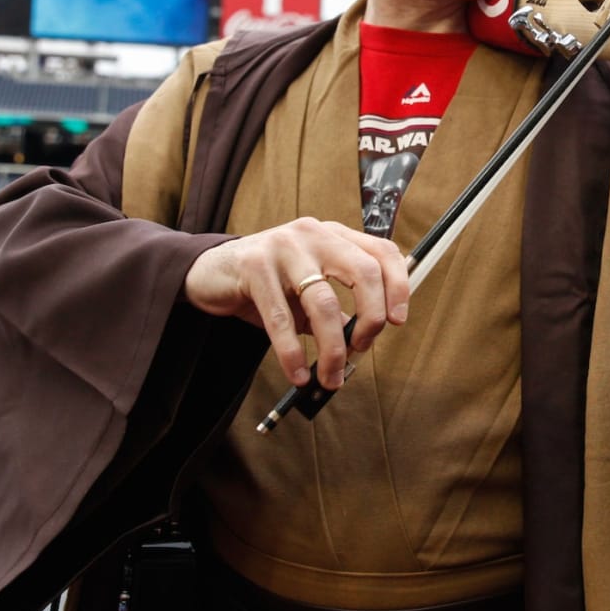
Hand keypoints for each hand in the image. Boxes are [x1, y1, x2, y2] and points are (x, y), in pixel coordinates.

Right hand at [182, 218, 409, 388]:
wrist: (211, 273)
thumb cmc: (267, 284)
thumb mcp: (309, 290)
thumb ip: (339, 308)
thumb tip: (364, 340)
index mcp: (334, 236)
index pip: (383, 252)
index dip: (398, 286)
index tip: (398, 321)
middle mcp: (314, 234)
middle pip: (364, 272)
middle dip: (372, 318)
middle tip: (363, 348)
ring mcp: (284, 246)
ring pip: (324, 302)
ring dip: (333, 348)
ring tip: (330, 376)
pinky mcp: (254, 266)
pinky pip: (282, 318)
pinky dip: (292, 353)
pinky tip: (298, 373)